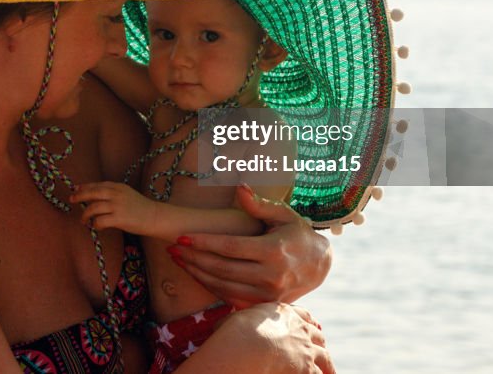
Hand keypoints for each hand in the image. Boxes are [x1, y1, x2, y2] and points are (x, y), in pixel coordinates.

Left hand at [69, 181, 156, 234]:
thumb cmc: (140, 207)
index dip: (85, 187)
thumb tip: (94, 197)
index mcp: (118, 187)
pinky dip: (95, 224)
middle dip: (80, 196)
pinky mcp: (119, 218)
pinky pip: (100, 221)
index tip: (76, 189)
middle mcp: (116, 194)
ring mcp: (117, 206)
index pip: (97, 185)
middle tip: (72, 199)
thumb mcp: (126, 194)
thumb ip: (113, 193)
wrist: (154, 216)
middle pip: (92, 193)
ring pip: (93, 208)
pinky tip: (96, 226)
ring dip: (85, 215)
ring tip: (84, 220)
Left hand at [168, 184, 330, 306]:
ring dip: (197, 274)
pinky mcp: (264, 304)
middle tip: (172, 249)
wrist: (320, 266)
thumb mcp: (284, 214)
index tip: (182, 237)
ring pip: (223, 286)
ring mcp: (268, 294)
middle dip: (194, 258)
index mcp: (274, 251)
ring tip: (178, 261)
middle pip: (222, 268)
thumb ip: (259, 204)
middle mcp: (271, 275)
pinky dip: (211, 287)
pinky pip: (231, 298)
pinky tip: (196, 274)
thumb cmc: (298, 234)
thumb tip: (239, 188)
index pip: (230, 247)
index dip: (204, 242)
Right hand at [209, 302, 333, 373]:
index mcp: (283, 313)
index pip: (302, 314)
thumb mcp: (235, 319)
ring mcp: (306, 350)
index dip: (306, 321)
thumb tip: (220, 323)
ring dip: (327, 364)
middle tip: (320, 349)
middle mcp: (299, 329)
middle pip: (316, 334)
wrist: (246, 348)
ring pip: (324, 357)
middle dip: (318, 342)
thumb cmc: (233, 334)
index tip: (311, 326)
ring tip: (330, 372)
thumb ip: (239, 320)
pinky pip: (322, 373)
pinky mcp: (308, 369)